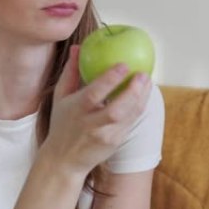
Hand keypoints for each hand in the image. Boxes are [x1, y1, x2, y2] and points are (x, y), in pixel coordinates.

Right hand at [40, 45, 152, 178]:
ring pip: (129, 116)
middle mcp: (91, 125)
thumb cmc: (62, 123)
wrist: (65, 160)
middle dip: (133, 91)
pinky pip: (132, 122)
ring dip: (142, 97)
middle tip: (143, 74)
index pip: (95, 93)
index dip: (110, 79)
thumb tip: (77, 48)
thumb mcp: (60, 97)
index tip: (124, 64)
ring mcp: (106, 136)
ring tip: (147, 80)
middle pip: (117, 109)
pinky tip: (144, 94)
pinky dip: (140, 107)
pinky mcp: (116, 142)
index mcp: (77, 110)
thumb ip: (70, 72)